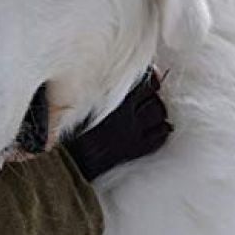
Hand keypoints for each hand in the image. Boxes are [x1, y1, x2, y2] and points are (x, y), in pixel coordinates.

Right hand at [62, 67, 171, 181]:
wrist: (71, 160)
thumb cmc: (72, 130)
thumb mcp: (82, 103)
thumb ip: (98, 90)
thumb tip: (109, 76)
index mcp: (115, 101)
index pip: (143, 84)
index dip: (151, 79)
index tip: (152, 75)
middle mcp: (128, 115)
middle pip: (153, 100)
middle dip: (156, 95)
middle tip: (155, 92)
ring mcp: (133, 133)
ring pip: (158, 116)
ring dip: (160, 111)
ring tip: (158, 110)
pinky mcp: (135, 149)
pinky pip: (157, 139)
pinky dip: (163, 131)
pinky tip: (163, 128)